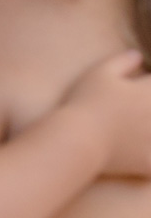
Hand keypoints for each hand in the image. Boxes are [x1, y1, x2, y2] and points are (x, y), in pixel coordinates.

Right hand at [64, 49, 150, 176]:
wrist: (75, 139)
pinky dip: (149, 163)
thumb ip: (122, 61)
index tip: (142, 89)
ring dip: (149, 132)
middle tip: (136, 113)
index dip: (148, 87)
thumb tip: (138, 54)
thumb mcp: (99, 74)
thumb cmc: (84, 104)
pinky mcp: (148, 163)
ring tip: (139, 132)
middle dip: (149, 110)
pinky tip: (143, 161)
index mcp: (149, 92)